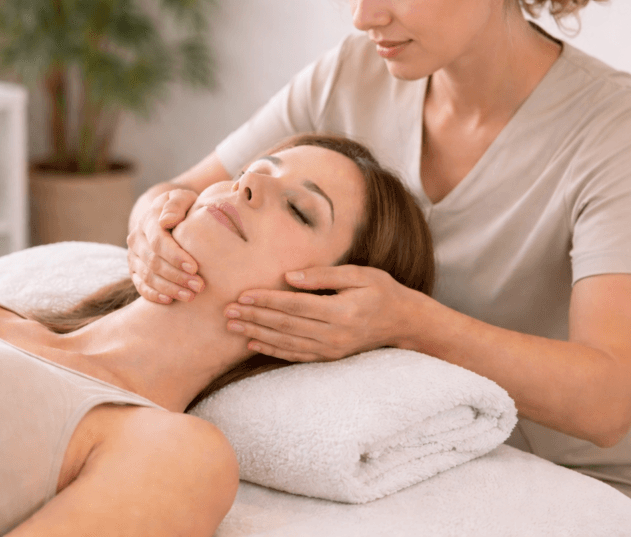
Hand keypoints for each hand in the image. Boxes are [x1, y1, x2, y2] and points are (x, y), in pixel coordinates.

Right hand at [127, 189, 204, 303]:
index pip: (158, 241)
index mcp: (148, 220)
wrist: (168, 216)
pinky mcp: (134, 270)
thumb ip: (177, 204)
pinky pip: (140, 286)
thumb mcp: (183, 199)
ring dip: (169, 288)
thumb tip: (166, 221)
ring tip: (191, 296)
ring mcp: (133, 256)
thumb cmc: (184, 208)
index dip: (175, 256)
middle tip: (199, 286)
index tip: (195, 267)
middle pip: (153, 262)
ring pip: (147, 276)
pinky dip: (153, 295)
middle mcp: (136, 238)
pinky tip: (170, 301)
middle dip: (176, 276)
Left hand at [223, 266, 420, 361]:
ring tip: (232, 326)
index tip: (243, 295)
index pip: (295, 306)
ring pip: (286, 342)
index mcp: (342, 311)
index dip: (267, 301)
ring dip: (256, 333)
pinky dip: (272, 350)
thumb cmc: (381, 291)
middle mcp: (335, 334)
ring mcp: (331, 349)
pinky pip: (295, 355)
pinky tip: (253, 343)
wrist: (403, 322)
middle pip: (285, 326)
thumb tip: (290, 277)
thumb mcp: (360, 274)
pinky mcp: (329, 357)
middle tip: (227, 311)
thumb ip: (325, 275)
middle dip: (254, 318)